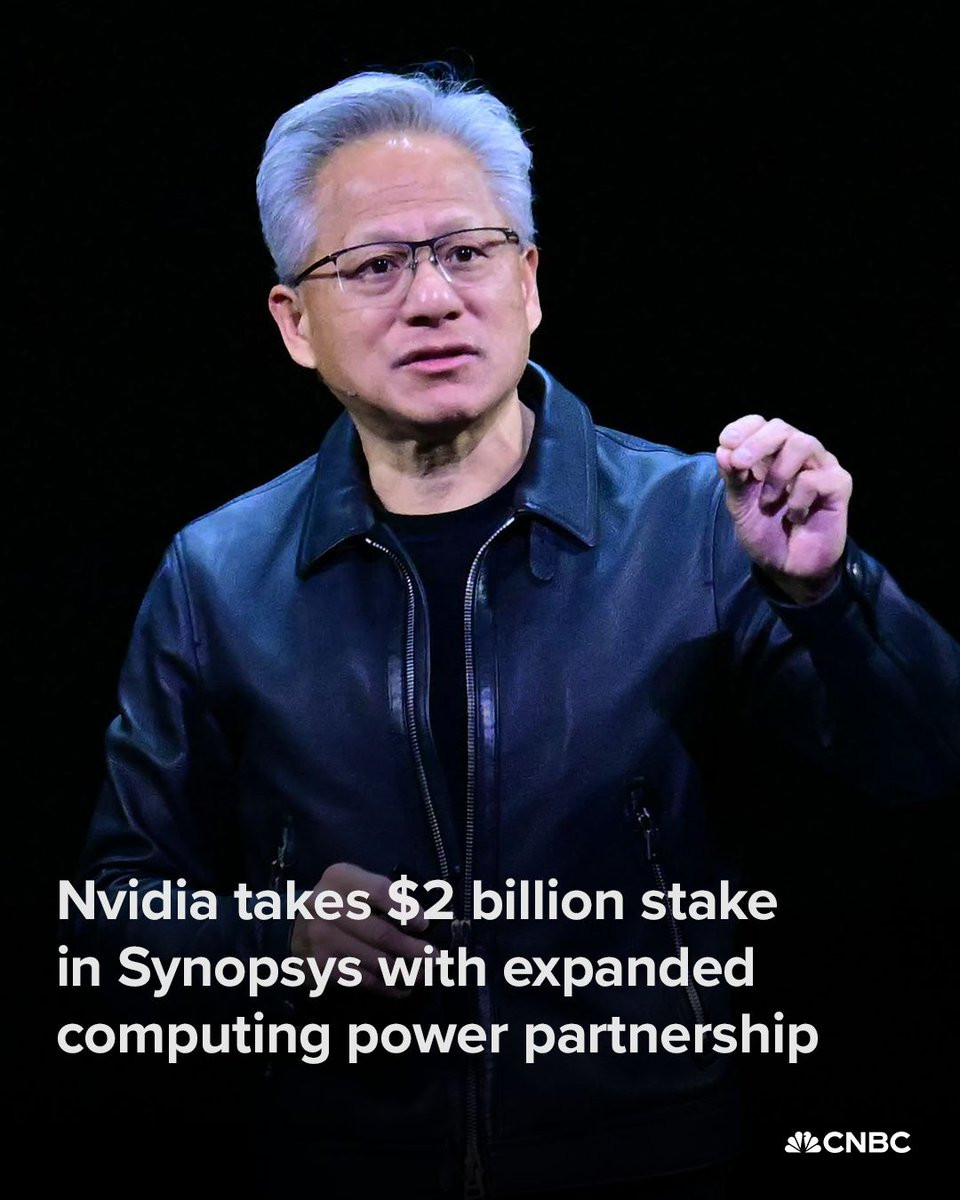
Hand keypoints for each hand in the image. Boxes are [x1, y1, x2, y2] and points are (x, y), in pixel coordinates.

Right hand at [291, 861, 432, 997]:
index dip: (405, 908)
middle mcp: (328, 907)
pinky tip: (403, 987)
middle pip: (380, 933)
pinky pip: (364, 980)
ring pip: (376, 962)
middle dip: (413, 949)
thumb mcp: (355, 885)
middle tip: (435, 958)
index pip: (378, 891)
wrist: (294, 928)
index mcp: (340, 879)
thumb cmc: (338, 902)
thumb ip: (383, 894)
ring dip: (406, 971)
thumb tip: (422, 920)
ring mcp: (324, 940)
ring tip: (425, 974)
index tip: (423, 924)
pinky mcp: (324, 968)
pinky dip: (388, 987)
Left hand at [715, 415, 851, 602]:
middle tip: (739, 463)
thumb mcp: (740, 504)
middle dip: (756, 443)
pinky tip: (796, 517)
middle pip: (781, 428)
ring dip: (778, 472)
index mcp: (772, 453)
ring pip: (802, 443)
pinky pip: (816, 479)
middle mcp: (798, 453)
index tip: (726, 442)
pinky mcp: (839, 484)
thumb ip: (733, 477)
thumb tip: (723, 450)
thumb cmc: (765, 531)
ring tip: (769, 501)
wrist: (787, 566)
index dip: (743, 428)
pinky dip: (798, 499)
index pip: (761, 424)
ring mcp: (821, 466)